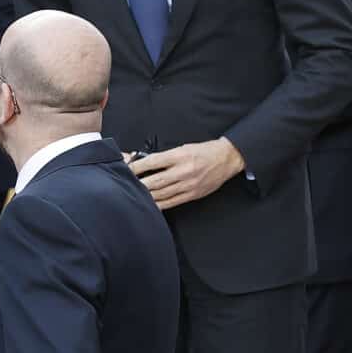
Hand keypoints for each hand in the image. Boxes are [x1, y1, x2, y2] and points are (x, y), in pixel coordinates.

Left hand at [130, 139, 244, 210]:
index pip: (153, 162)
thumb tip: (143, 162)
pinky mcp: (192, 195)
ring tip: (133, 196)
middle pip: (155, 181)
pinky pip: (171, 202)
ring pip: (161, 194)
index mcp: (180, 156)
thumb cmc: (203, 151)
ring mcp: (188, 185)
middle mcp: (183, 171)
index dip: (137, 167)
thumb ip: (164, 156)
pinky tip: (149, 204)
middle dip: (138, 184)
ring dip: (146, 196)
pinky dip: (158, 204)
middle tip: (125, 186)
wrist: (226, 158)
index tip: (127, 169)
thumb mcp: (183, 147)